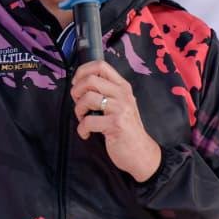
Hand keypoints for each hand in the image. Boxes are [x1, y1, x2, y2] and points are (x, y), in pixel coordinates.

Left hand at [70, 61, 162, 182]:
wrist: (141, 153)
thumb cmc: (126, 129)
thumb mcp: (120, 105)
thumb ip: (106, 93)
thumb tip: (80, 85)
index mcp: (123, 87)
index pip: (101, 65)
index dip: (82, 71)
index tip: (77, 84)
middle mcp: (123, 94)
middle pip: (90, 79)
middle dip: (76, 92)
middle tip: (79, 104)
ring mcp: (120, 108)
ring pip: (87, 98)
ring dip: (78, 111)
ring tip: (83, 119)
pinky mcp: (116, 124)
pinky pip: (88, 121)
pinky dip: (82, 129)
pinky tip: (86, 133)